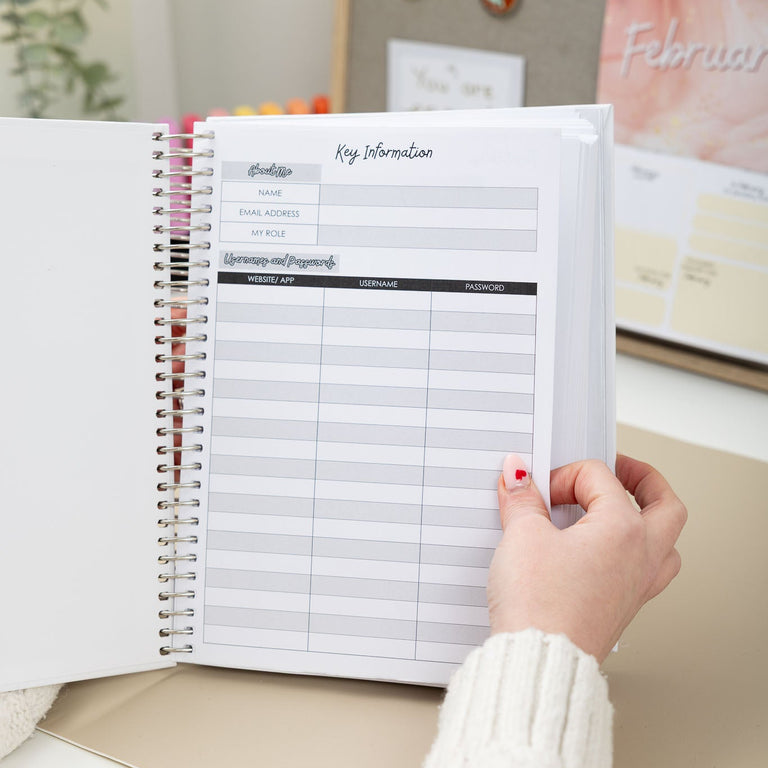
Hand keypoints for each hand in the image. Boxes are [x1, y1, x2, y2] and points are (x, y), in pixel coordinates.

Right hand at [486, 455, 686, 662]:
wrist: (540, 661)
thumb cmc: (539, 605)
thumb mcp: (522, 536)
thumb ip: (522, 499)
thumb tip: (518, 475)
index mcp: (623, 529)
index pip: (597, 477)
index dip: (561, 476)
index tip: (536, 490)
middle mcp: (640, 556)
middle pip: (664, 505)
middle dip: (644, 480)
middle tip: (621, 469)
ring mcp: (637, 586)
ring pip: (665, 543)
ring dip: (649, 520)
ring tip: (623, 509)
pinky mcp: (622, 609)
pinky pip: (645, 571)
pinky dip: (633, 553)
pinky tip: (605, 554)